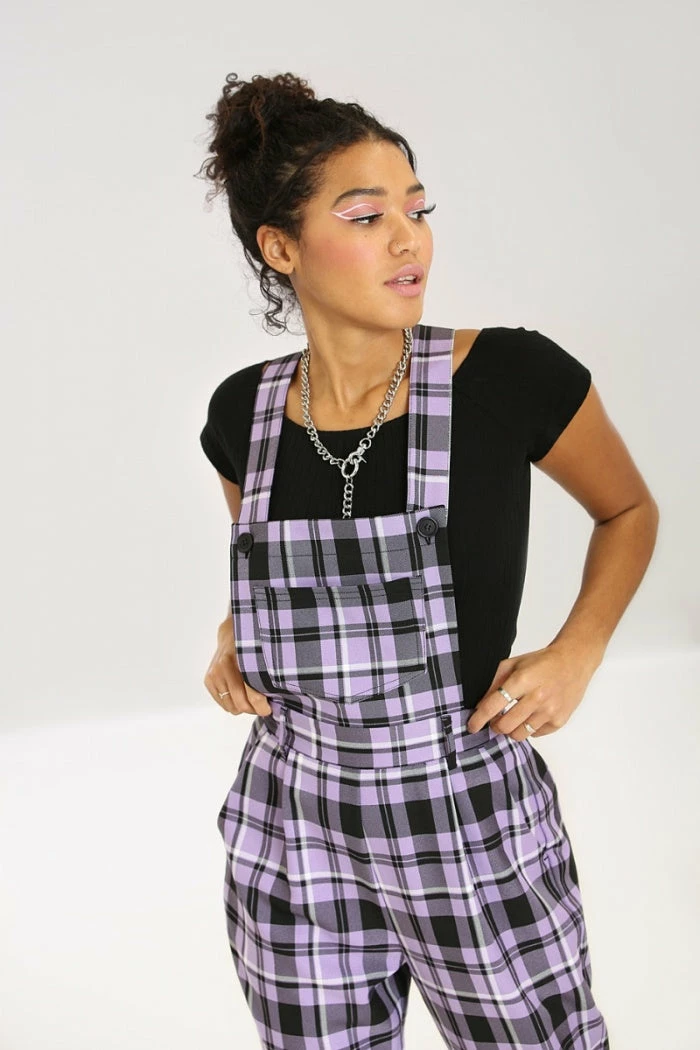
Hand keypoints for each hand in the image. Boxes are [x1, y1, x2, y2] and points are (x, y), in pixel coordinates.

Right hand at [204, 618, 271, 716]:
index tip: (269, 708)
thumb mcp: (264, 655)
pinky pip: (222, 703)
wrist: (232, 632)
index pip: (252, 695)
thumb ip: (268, 674)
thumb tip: (278, 699)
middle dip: (253, 709)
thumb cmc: (252, 644)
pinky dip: (231, 703)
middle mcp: (225, 667)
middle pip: (240, 704)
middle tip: (261, 707)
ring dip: (242, 707)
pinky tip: (239, 695)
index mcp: (242, 661)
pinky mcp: (208, 679)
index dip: (262, 706)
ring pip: (231, 706)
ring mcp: (215, 674)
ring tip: (250, 700)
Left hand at [466, 643, 599, 740]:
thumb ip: (494, 683)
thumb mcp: (513, 664)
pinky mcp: (560, 720)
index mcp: (522, 680)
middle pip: (505, 725)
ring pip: (519, 735)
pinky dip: (529, 728)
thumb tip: (479, 706)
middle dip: (495, 726)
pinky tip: (531, 715)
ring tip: (512, 719)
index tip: (472, 726)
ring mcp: (550, 711)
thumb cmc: (541, 662)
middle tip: (495, 721)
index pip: (493, 706)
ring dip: (511, 729)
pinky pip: (535, 734)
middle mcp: (537, 697)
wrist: (573, 661)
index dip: (479, 719)